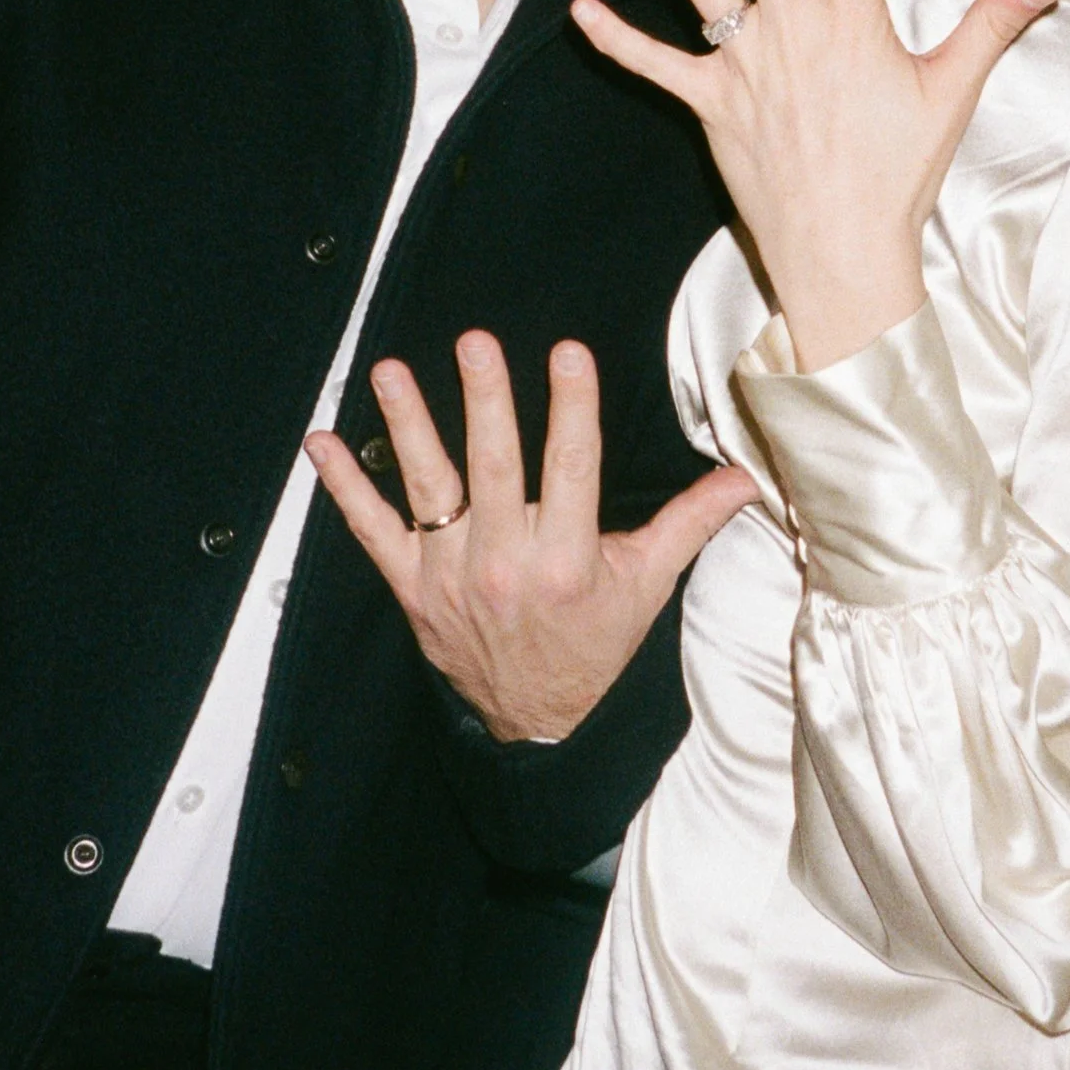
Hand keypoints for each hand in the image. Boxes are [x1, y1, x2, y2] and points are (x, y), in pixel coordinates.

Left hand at [307, 330, 755, 741]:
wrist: (539, 726)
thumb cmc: (596, 643)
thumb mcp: (648, 586)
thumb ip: (691, 522)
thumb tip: (747, 475)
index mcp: (569, 562)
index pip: (574, 470)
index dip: (572, 409)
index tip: (570, 354)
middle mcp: (506, 566)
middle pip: (495, 470)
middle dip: (486, 403)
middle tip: (476, 343)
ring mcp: (451, 576)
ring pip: (429, 489)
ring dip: (407, 427)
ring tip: (391, 371)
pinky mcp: (411, 587)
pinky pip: (371, 530)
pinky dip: (345, 487)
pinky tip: (322, 442)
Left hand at [575, 0, 1063, 372]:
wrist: (844, 251)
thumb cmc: (899, 173)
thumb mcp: (950, 91)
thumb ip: (992, 23)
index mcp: (850, 17)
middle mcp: (790, 28)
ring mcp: (743, 64)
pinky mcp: (709, 104)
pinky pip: (655, 65)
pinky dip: (616, 39)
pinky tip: (579, 8)